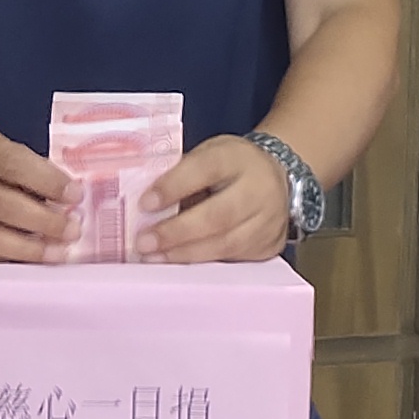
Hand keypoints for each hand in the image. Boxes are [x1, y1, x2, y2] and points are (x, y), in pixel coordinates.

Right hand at [0, 126, 75, 262]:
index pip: (13, 163)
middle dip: (44, 220)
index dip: (48, 181)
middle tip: (72, 229)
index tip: (75, 194)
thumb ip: (23, 165)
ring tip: (58, 252)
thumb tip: (66, 195)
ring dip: (29, 248)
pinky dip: (9, 258)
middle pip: (3, 204)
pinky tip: (31, 258)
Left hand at [138, 137, 292, 263]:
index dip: (174, 187)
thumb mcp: (207, 155)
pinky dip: (202, 263)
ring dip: (185, 253)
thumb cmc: (228, 166)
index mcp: (236, 157)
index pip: (205, 169)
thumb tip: (144, 206)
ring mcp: (269, 219)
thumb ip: (180, 174)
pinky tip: (178, 263)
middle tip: (144, 243)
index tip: (145, 204)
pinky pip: (233, 259)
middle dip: (176, 232)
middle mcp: (260, 188)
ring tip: (154, 257)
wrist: (275, 175)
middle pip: (219, 215)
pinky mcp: (270, 245)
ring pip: (226, 243)